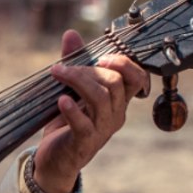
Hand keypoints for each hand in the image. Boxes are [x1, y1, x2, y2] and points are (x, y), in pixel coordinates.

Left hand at [33, 29, 149, 192]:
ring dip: (77, 81)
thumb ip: (74, 62)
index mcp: (117, 101)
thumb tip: (71, 34)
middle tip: (62, 68)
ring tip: (57, 74)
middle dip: (88, 69)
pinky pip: (83, 124)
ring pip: (100, 98)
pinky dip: (72, 110)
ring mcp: (101, 130)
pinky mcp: (83, 143)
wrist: (54, 159)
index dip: (125, 63)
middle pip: (114, 83)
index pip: (137, 78)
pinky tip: (61, 100)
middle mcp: (115, 114)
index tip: (103, 56)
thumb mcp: (71, 89)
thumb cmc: (66, 122)